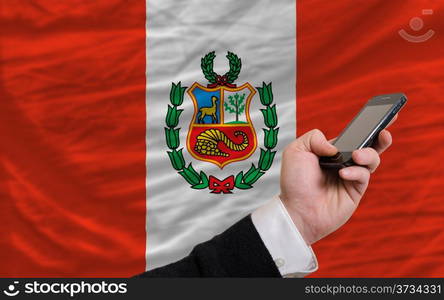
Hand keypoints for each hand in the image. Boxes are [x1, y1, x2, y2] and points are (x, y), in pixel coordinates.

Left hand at [279, 122, 394, 244]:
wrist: (296, 210)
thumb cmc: (294, 182)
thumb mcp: (296, 151)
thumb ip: (314, 138)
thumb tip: (334, 146)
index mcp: (330, 150)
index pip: (351, 134)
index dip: (365, 124)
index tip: (380, 112)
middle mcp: (343, 162)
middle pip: (369, 144)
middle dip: (380, 134)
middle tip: (384, 130)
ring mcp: (351, 176)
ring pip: (372, 158)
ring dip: (368, 154)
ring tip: (356, 155)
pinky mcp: (356, 190)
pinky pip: (364, 176)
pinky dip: (356, 172)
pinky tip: (343, 173)